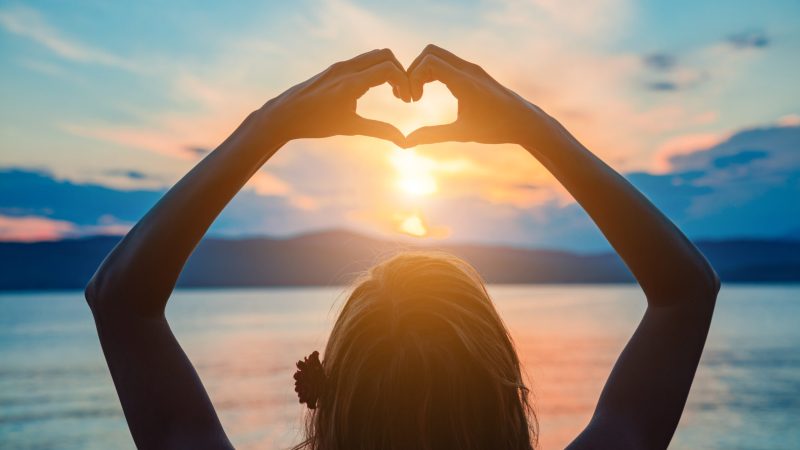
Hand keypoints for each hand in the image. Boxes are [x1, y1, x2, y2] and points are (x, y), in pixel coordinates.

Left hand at [262, 49, 410, 146]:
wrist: (285, 114)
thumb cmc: (315, 123)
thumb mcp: (350, 128)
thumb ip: (379, 130)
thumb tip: (404, 141)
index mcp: (350, 83)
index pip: (388, 69)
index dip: (404, 82)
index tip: (406, 101)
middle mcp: (346, 69)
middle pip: (385, 55)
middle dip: (400, 72)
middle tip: (402, 95)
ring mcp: (340, 65)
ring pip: (374, 55)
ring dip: (389, 69)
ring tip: (393, 93)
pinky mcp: (336, 67)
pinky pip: (363, 60)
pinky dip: (376, 69)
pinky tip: (375, 89)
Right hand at [405, 45, 544, 146]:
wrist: (524, 121)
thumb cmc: (496, 128)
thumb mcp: (462, 133)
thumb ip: (433, 135)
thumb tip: (407, 143)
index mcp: (465, 82)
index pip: (429, 62)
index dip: (413, 78)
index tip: (413, 101)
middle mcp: (468, 69)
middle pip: (430, 52)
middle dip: (414, 70)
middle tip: (411, 95)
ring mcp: (471, 68)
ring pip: (437, 55)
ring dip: (422, 70)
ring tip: (417, 95)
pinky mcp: (473, 72)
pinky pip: (446, 62)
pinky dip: (432, 72)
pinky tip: (428, 93)